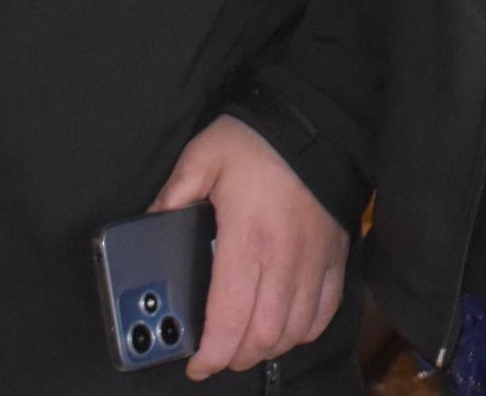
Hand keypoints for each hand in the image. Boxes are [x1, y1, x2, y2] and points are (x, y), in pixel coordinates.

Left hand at [153, 114, 347, 381]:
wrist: (317, 121)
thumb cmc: (257, 141)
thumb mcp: (202, 157)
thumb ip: (172, 196)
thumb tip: (148, 227)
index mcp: (247, 239)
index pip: (230, 317)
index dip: (211, 354)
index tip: (196, 365)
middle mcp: (285, 258)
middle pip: (264, 335)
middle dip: (235, 357)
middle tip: (215, 355)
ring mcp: (315, 261)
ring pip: (295, 331)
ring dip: (267, 347)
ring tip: (244, 343)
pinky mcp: (336, 257)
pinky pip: (325, 312)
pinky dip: (303, 331)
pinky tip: (284, 327)